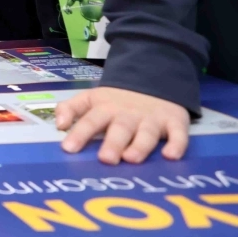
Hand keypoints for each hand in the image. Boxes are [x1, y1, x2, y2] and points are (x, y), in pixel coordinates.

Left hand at [54, 86, 189, 163]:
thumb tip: (59, 125)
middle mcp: (128, 115)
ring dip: (140, 146)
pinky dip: (177, 144)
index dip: (79, 134)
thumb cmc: (117, 99)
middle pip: (119, 129)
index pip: (90, 121)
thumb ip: (71, 109)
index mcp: (106, 109)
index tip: (68, 148)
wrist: (155, 77)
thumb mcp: (91, 98)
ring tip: (131, 159)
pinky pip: (178, 134)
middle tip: (106, 159)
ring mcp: (152, 119)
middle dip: (112, 144)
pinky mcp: (175, 122)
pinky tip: (171, 155)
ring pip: (147, 133)